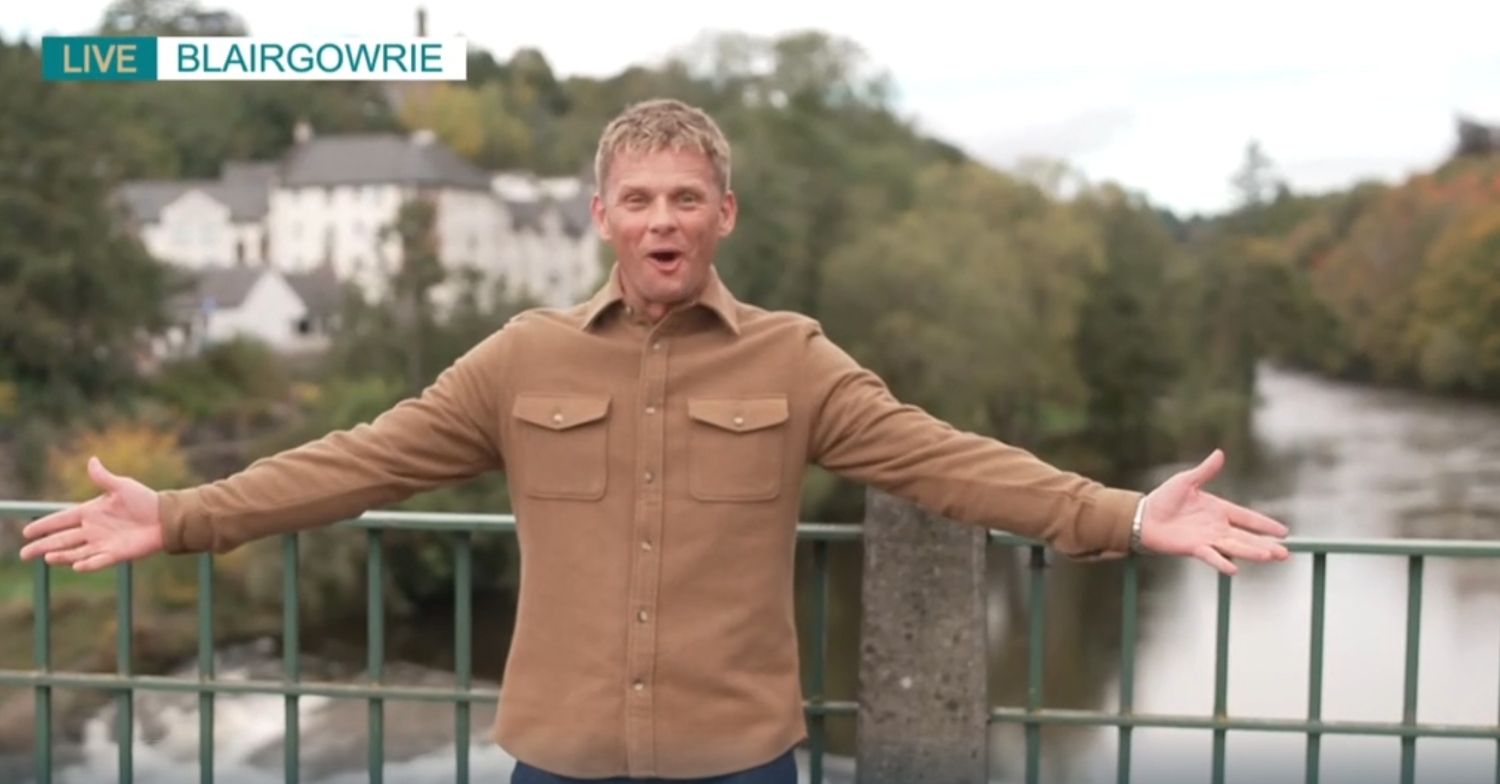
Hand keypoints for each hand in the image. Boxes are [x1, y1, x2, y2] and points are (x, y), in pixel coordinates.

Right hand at [18, 457, 163, 571]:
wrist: (165, 517)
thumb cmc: (143, 500)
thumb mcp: (122, 486)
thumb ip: (104, 477)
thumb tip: (91, 460)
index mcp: (90, 512)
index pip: (61, 520)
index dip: (44, 526)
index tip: (26, 532)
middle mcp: (92, 530)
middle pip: (61, 540)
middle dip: (42, 546)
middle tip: (24, 554)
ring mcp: (102, 543)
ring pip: (75, 552)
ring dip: (61, 556)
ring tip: (47, 557)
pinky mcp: (115, 554)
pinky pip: (97, 561)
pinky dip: (87, 564)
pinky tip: (76, 565)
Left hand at [1139, 449, 1289, 574]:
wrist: (1143, 515)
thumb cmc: (1164, 498)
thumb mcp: (1187, 481)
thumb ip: (1205, 471)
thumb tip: (1220, 453)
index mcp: (1218, 509)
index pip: (1247, 517)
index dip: (1265, 524)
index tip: (1284, 532)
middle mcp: (1217, 527)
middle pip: (1247, 537)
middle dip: (1266, 545)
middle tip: (1286, 553)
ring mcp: (1207, 539)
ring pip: (1235, 547)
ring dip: (1252, 552)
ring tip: (1270, 557)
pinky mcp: (1194, 548)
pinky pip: (1211, 556)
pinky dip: (1221, 562)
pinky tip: (1235, 570)